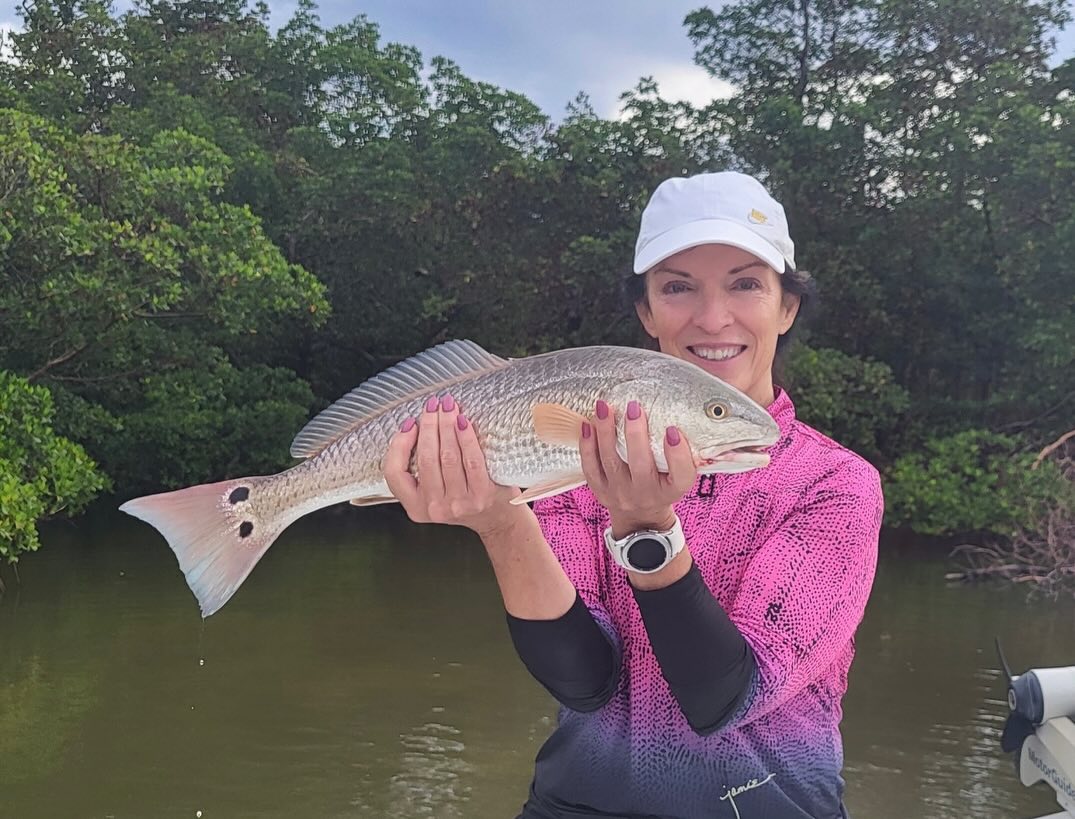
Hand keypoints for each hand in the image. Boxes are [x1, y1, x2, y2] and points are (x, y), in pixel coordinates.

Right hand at [383, 394, 522, 536]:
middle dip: (428, 425)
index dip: (399, 445)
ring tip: (448, 407)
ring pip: (447, 456)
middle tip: (432, 405)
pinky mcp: (481, 495)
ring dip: (446, 425)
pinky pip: (471, 460)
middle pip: (425, 457)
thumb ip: (420, 470)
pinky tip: (463, 422)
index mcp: (416, 507)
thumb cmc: (465, 499)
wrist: (497, 519)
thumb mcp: (433, 493)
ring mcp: (458, 503)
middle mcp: (434, 507)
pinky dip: (466, 437)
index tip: (410, 424)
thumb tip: (416, 427)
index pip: (394, 473)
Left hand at [580, 399, 697, 538]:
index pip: (681, 475)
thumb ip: (679, 454)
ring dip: (606, 432)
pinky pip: (591, 468)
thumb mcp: (678, 475)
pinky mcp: (601, 491)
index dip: (678, 454)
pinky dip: (587, 446)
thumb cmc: (662, 486)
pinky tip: (587, 425)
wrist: (641, 516)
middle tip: (634, 408)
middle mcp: (646, 494)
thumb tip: (672, 415)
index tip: (672, 430)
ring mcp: (620, 493)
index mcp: (672, 490)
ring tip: (604, 408)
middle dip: (635, 434)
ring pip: (611, 462)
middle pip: (640, 465)